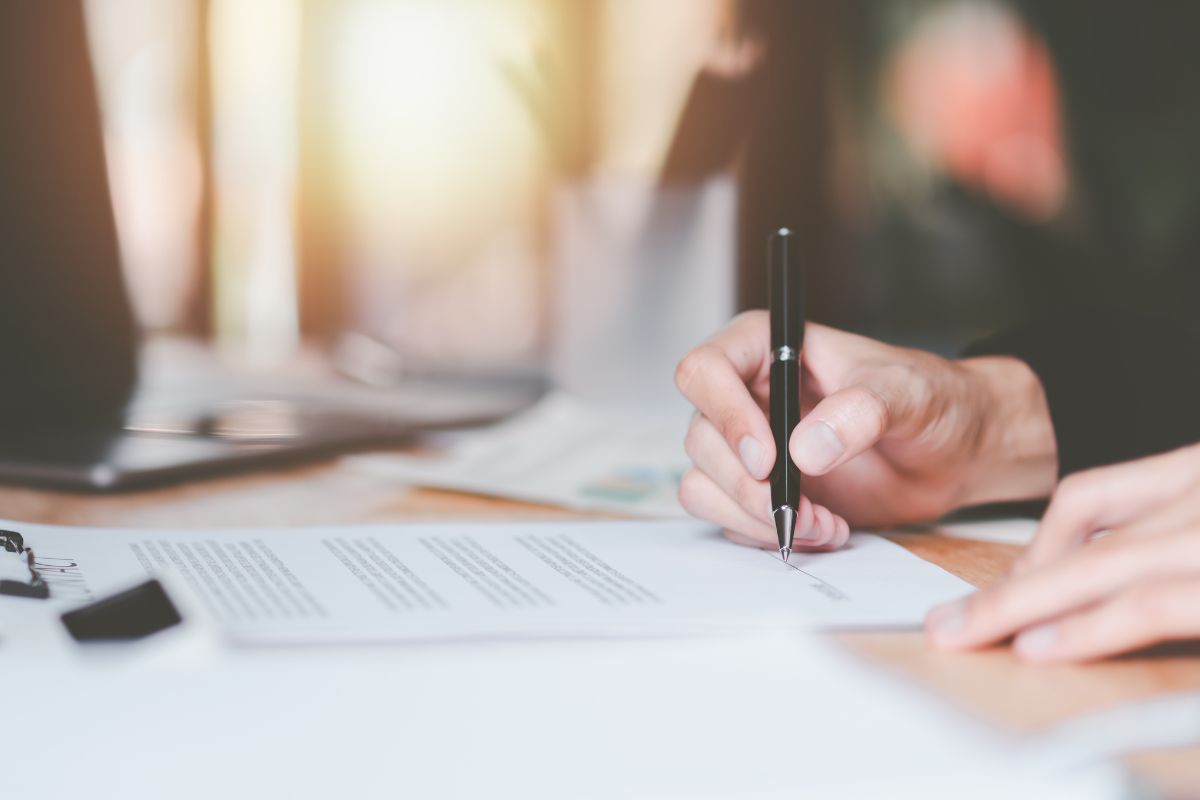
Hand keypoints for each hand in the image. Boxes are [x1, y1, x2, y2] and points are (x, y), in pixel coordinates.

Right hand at [674, 312, 1057, 549]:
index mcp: (767, 348)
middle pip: (701, 439)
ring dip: (755, 517)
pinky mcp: (759, 490)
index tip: (768, 457)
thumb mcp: (908, 393)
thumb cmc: (932, 401)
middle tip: (805, 507)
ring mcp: (748, 446)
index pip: (704, 370)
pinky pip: (727, 518)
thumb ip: (861, 411)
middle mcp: (746, 395)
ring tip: (820, 524)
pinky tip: (821, 528)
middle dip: (749, 486)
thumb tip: (806, 449)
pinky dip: (766, 534)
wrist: (954, 453)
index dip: (724, 415)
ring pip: (703, 484)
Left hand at [926, 443, 1199, 661]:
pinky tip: (1036, 649)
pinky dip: (1085, 629)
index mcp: (1197, 476)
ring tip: (965, 636)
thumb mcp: (1198, 538)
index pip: (1093, 494)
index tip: (1003, 586)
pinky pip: (1147, 606)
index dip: (1037, 543)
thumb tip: (1114, 586)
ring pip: (1098, 563)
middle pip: (1080, 528)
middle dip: (1008, 581)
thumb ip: (1167, 548)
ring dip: (1021, 603)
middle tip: (948, 621)